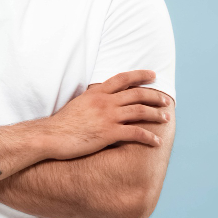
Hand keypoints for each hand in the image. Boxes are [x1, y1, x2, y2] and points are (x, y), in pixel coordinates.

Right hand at [39, 70, 169, 159]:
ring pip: (140, 112)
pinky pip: (135, 133)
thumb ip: (92, 99)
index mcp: (97, 93)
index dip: (140, 75)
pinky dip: (149, 137)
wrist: (51, 136)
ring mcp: (108, 117)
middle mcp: (105, 102)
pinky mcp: (109, 133)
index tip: (153, 75)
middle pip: (136, 94)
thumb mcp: (77, 103)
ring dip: (156, 115)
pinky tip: (156, 142)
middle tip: (166, 101)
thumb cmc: (62, 123)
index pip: (123, 78)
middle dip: (155, 96)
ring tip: (166, 118)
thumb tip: (100, 98)